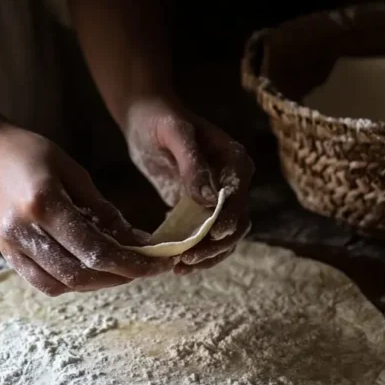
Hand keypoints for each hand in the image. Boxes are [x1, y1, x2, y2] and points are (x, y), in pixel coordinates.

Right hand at [0, 124, 172, 295]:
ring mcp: (12, 246)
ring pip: (62, 284)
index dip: (131, 263)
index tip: (157, 264)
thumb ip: (104, 211)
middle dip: (118, 277)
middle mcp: (26, 230)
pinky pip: (43, 283)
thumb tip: (139, 241)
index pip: (95, 250)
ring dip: (97, 283)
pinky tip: (90, 271)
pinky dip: (71, 283)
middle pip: (79, 274)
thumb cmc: (34, 154)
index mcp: (45, 204)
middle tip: (143, 268)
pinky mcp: (7, 253)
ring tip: (120, 270)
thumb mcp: (76, 173)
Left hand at [124, 97, 254, 273]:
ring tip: (181, 268)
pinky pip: (202, 235)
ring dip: (206, 255)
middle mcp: (232, 183)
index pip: (238, 199)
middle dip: (215, 246)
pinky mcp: (197, 207)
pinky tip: (174, 262)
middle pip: (235, 225)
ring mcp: (216, 198)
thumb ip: (193, 164)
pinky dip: (193, 250)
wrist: (145, 115)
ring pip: (222, 237)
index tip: (212, 236)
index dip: (228, 221)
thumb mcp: (176, 134)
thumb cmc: (161, 118)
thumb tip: (209, 199)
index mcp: (235, 162)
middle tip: (188, 260)